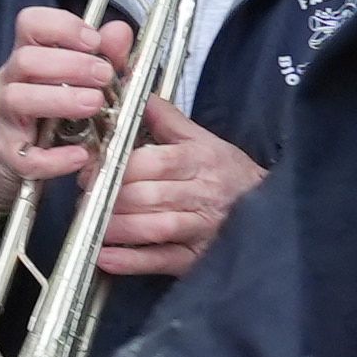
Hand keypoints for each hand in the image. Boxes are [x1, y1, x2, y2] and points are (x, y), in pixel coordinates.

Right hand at [0, 4, 127, 186]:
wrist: (5, 163)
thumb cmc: (42, 117)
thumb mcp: (70, 82)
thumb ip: (99, 56)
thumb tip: (120, 32)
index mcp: (26, 58)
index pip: (30, 24)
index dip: (62, 26)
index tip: (94, 41)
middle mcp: (8, 83)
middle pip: (26, 60)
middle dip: (71, 65)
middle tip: (104, 76)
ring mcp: (3, 119)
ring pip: (17, 98)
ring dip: (61, 99)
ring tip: (94, 105)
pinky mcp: (7, 155)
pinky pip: (26, 156)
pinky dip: (56, 157)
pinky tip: (81, 154)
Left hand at [91, 99, 259, 279]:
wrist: (272, 210)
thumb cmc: (230, 174)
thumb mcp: (203, 140)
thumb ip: (167, 119)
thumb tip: (136, 96)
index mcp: (198, 160)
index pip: (153, 162)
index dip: (117, 167)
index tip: (90, 170)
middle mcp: (200, 194)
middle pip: (148, 195)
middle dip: (110, 197)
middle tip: (84, 198)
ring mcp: (200, 229)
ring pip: (154, 227)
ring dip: (117, 227)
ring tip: (91, 224)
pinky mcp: (198, 259)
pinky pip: (162, 261)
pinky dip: (131, 261)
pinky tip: (105, 257)